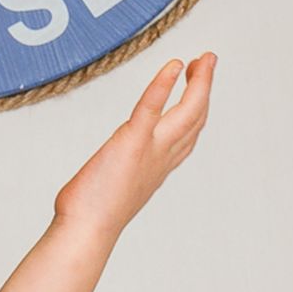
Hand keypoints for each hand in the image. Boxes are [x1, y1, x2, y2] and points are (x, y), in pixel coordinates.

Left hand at [52, 53, 215, 239]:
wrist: (85, 232)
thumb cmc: (89, 219)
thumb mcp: (111, 192)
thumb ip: (114, 179)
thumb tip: (96, 180)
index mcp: (157, 169)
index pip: (187, 137)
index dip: (197, 111)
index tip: (198, 90)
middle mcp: (161, 158)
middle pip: (196, 118)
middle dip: (205, 88)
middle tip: (207, 62)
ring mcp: (150, 150)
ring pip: (187, 111)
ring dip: (199, 82)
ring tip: (203, 59)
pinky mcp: (131, 142)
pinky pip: (152, 107)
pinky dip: (163, 84)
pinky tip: (173, 65)